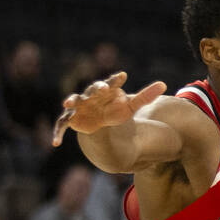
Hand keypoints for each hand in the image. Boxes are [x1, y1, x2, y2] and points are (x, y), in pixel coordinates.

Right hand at [52, 71, 166, 146]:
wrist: (99, 122)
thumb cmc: (115, 110)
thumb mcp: (131, 106)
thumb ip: (145, 96)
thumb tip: (164, 84)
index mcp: (105, 91)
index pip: (111, 83)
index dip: (116, 80)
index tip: (123, 76)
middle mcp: (90, 96)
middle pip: (92, 90)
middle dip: (96, 88)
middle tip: (103, 88)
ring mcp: (79, 106)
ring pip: (73, 101)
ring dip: (71, 101)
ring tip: (68, 102)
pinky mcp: (71, 119)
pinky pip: (61, 124)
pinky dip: (58, 133)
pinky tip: (55, 143)